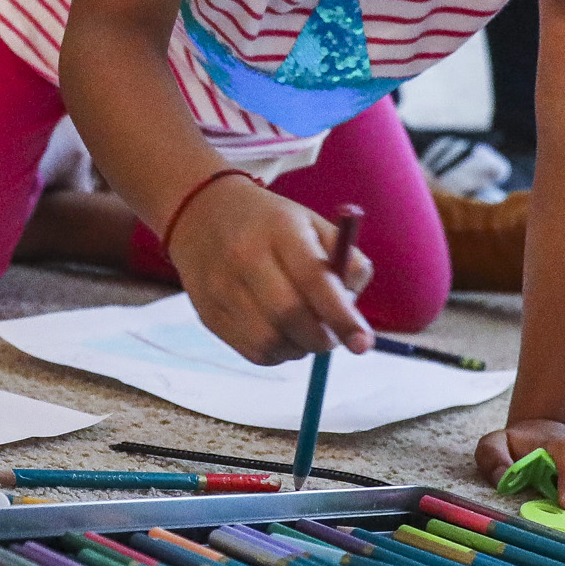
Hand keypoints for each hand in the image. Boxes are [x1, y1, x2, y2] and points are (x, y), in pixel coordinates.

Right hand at [169, 183, 372, 364]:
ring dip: (300, 347)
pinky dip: (278, 352)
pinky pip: (253, 352)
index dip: (341, 316)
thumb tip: (354, 310)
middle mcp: (244, 257)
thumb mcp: (313, 224)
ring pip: (271, 342)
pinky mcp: (209, 314)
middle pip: (289, 316)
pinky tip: (281, 332)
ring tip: (304, 329)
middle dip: (322, 337)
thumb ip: (346, 260)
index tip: (363, 343)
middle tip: (334, 336)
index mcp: (279, 230)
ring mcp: (221, 288)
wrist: (201, 213)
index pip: (313, 279)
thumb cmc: (271, 224)